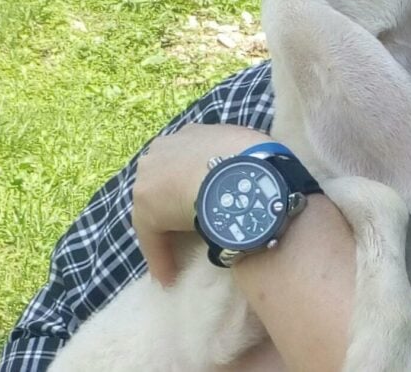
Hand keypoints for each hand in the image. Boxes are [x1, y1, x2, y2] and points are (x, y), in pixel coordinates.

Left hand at [132, 123, 271, 285]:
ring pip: (157, 208)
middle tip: (195, 221)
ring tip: (183, 253)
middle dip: (176, 197)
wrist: (240, 175)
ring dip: (168, 228)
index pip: (188, 157)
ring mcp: (150, 178)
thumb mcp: (256, 148)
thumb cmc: (257, 159)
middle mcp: (165, 148)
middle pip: (166, 178)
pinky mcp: (146, 212)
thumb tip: (263, 174)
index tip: (212, 196)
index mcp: (193, 132)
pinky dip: (162, 256)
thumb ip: (248, 158)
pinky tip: (170, 277)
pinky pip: (154, 238)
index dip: (199, 177)